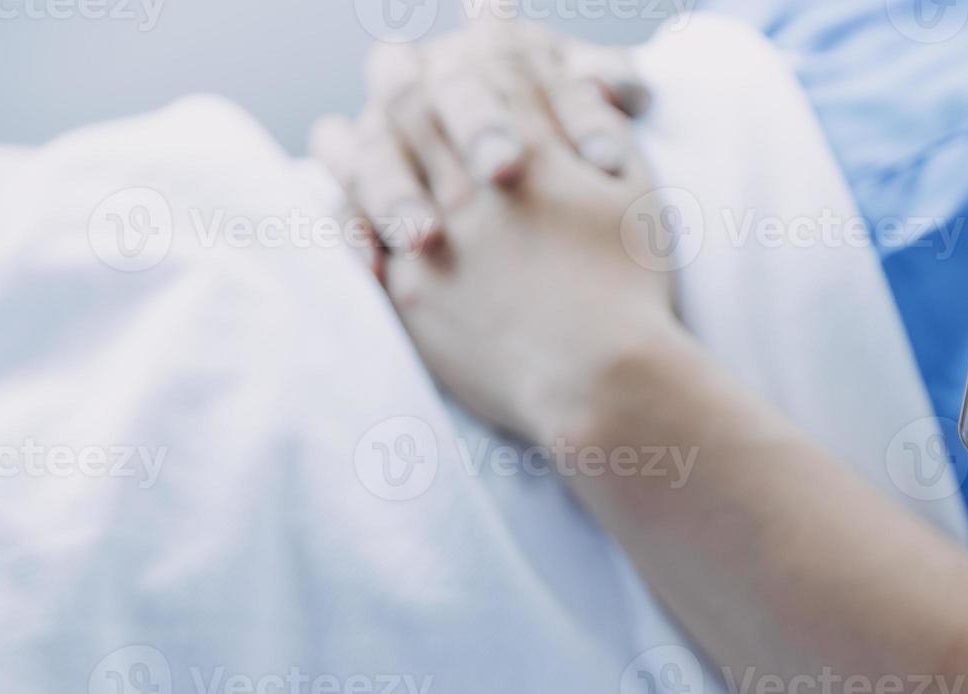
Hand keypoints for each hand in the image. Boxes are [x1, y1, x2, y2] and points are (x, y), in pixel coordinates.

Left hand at [313, 15, 677, 444]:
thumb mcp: (632, 192)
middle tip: (393, 60)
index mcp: (526, 154)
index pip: (490, 73)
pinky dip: (343, 215)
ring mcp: (432, 241)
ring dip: (356, 139)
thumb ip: (599, 126)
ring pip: (371, 166)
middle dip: (403, 76)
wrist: (600, 384)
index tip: (472, 21)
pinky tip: (335, 203)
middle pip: (416, 108)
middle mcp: (467, 187)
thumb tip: (581, 71)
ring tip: (342, 130)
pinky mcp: (410, 298)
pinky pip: (356, 242)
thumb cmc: (632, 288)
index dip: (481, 40)